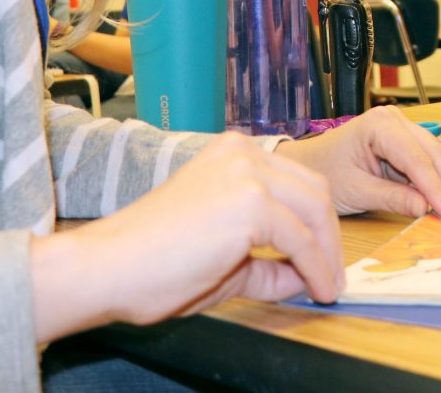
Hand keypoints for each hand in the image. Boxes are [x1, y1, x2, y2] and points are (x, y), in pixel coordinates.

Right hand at [34, 131, 345, 341]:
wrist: (108, 269)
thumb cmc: (152, 264)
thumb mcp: (226, 256)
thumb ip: (268, 262)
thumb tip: (308, 275)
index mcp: (233, 154)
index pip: (296, 181)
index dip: (317, 222)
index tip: (325, 257)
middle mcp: (243, 153)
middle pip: (314, 190)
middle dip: (330, 236)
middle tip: (332, 274)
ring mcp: (248, 174)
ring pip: (316, 210)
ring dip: (328, 253)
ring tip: (327, 285)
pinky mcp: (251, 203)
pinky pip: (302, 239)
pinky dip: (316, 267)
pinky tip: (316, 288)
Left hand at [275, 106, 440, 220]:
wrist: (309, 163)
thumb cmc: (325, 172)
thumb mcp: (355, 191)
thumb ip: (392, 198)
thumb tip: (426, 209)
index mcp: (379, 126)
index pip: (416, 160)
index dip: (437, 188)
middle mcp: (397, 121)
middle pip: (435, 155)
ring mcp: (405, 129)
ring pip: (440, 157)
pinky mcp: (408, 143)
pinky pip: (433, 162)